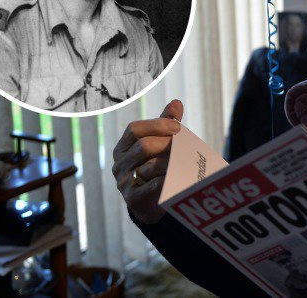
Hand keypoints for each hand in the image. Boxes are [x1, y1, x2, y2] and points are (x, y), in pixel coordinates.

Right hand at [113, 100, 182, 223]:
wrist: (151, 203)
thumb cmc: (155, 168)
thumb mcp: (158, 145)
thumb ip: (166, 124)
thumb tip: (177, 103)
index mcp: (123, 147)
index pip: (134, 129)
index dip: (157, 125)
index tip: (178, 127)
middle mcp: (119, 164)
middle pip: (143, 146)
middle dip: (167, 143)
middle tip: (185, 145)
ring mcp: (124, 182)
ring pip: (149, 167)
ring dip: (171, 162)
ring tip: (187, 160)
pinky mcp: (133, 199)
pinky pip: (153, 186)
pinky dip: (169, 180)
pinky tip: (181, 176)